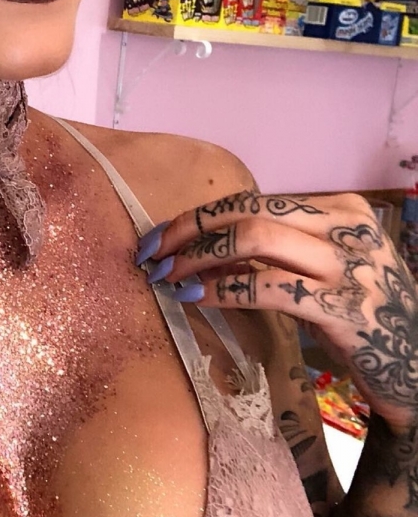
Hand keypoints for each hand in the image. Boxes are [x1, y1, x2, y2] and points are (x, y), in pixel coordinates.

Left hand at [136, 191, 417, 433]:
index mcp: (343, 210)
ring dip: (199, 257)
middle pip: (248, 211)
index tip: (160, 236)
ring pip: (256, 239)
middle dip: (189, 230)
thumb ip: (276, 254)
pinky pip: (269, 287)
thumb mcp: (326, 270)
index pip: (253, 199)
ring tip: (168, 276)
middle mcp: (349, 229)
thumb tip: (202, 252)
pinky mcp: (346, 309)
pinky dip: (223, 289)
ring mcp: (351, 267)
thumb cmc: (364, 317)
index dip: (198, 216)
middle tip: (151, 253)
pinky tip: (197, 298)